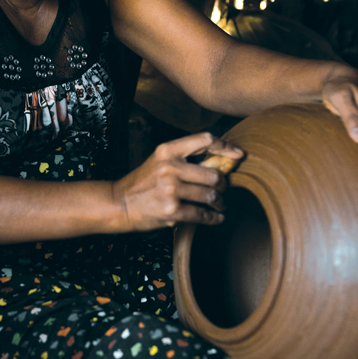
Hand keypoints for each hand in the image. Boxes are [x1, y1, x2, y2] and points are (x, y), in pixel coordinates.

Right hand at [112, 132, 243, 231]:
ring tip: (219, 204)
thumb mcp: (159, 161)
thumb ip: (185, 158)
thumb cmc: (143, 182)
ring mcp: (171, 190)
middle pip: (214, 173)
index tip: (238, 155)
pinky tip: (216, 217)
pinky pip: (202, 214)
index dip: (225, 146)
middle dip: (223, 184)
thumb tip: (220, 161)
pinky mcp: (171, 210)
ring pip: (210, 195)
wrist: (119, 203)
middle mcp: (170, 167)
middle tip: (223, 189)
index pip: (205, 140)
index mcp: (167, 150)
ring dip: (219, 202)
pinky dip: (213, 218)